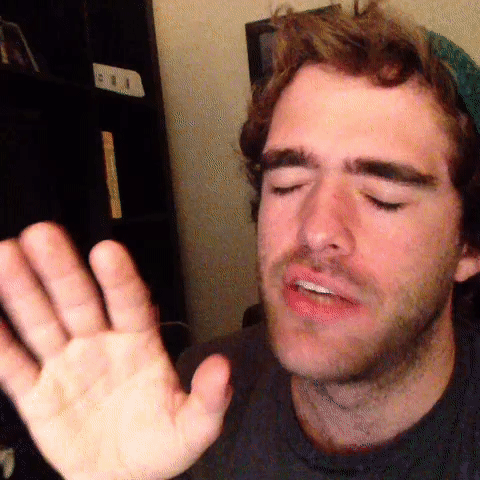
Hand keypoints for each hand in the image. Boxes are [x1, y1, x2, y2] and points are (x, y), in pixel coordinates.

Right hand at [0, 222, 230, 479]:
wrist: (122, 477)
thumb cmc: (160, 446)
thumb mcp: (192, 427)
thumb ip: (208, 399)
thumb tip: (223, 369)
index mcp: (139, 344)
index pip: (129, 303)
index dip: (119, 278)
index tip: (107, 250)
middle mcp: (100, 344)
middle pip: (78, 301)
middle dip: (61, 269)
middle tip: (43, 234)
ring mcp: (67, 365)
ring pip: (42, 322)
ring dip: (22, 291)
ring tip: (5, 255)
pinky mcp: (38, 394)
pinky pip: (15, 366)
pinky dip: (0, 343)